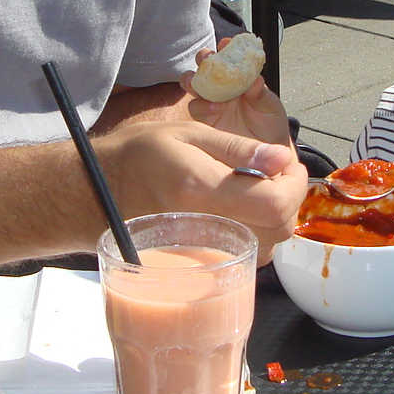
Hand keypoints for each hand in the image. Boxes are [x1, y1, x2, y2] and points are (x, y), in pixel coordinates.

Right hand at [101, 120, 306, 255]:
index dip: (294, 184)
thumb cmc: (140, 155)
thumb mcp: (189, 134)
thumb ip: (239, 148)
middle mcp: (204, 225)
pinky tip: (244, 209)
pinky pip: (248, 254)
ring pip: (268, 246)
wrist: (100, 191)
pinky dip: (259, 232)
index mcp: (201, 188)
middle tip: (276, 172)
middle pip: (278, 229)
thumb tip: (282, 158)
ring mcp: (202, 249)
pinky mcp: (201, 260)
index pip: (274, 203)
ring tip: (260, 187)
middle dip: (289, 198)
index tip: (286, 164)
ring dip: (276, 216)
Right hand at [180, 39, 293, 150]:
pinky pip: (195, 108)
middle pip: (206, 66)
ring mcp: (210, 102)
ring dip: (193, 79)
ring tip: (200, 84)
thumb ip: (262, 95)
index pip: (231, 58)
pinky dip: (200, 105)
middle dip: (204, 58)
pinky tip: (212, 108)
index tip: (226, 44)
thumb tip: (257, 80)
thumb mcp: (272, 109)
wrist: (263, 157)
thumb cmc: (270, 127)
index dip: (227, 48)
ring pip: (194, 84)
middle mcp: (222, 87)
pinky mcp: (203, 120)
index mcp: (240, 78)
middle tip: (208, 59)